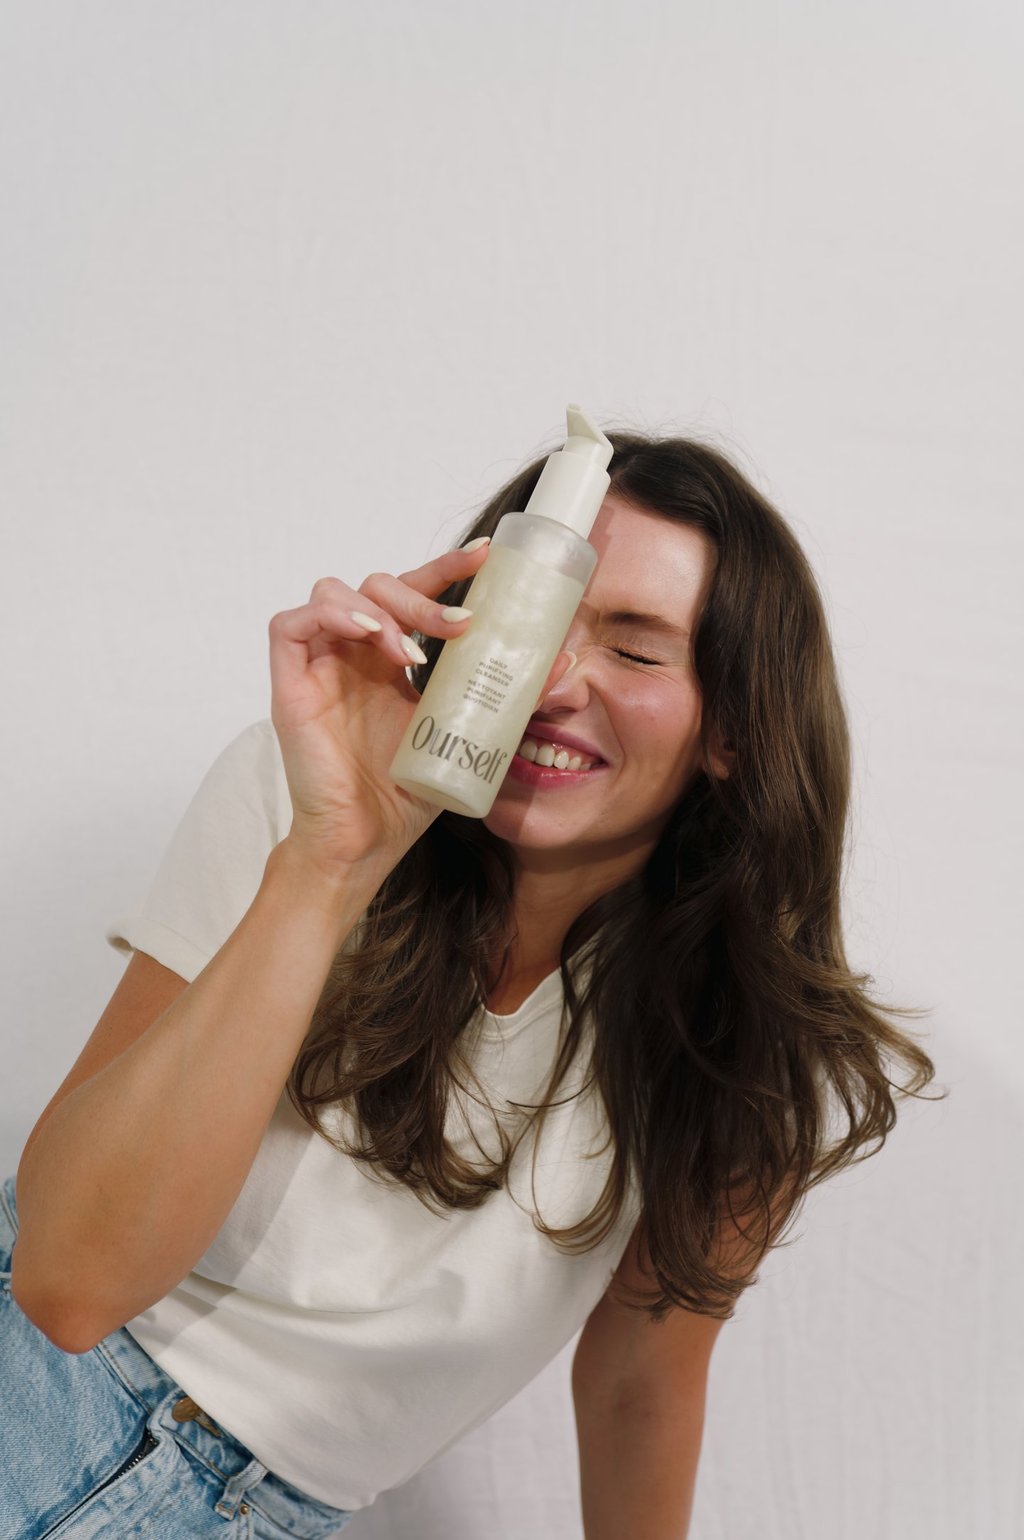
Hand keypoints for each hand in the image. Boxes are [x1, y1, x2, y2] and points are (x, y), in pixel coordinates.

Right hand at [268, 542, 574, 873]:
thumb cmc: (408, 794)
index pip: (415, 594)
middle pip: (378, 584)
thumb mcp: (467, 733)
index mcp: (391, 659)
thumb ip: (507, 697)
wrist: (367, 840)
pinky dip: (329, 615)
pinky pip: (290, 624)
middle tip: (460, 622)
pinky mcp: (290, 684)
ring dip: (380, 607)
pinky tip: (368, 636)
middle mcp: (355, 653)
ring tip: (411, 649)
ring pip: (335, 590)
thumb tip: (565, 661)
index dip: (447, 568)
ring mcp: (320, 665)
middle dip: (422, 592)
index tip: (488, 556)